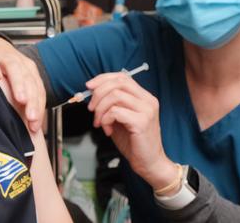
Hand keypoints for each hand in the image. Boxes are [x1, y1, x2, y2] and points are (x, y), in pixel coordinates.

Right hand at [0, 34, 45, 132]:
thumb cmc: (5, 69)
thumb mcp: (18, 83)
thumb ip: (24, 103)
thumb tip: (33, 130)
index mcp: (29, 71)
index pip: (38, 89)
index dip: (38, 108)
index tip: (35, 125)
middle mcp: (20, 63)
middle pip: (29, 80)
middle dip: (31, 100)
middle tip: (31, 117)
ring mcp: (4, 57)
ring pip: (14, 68)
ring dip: (18, 84)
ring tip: (20, 99)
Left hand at [86, 72, 177, 191]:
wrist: (149, 163)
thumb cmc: (134, 142)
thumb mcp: (120, 118)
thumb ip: (111, 104)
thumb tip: (93, 93)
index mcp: (144, 97)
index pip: (123, 77)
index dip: (103, 79)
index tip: (89, 86)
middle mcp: (148, 100)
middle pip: (118, 82)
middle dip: (98, 93)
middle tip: (91, 108)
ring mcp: (146, 110)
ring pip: (115, 95)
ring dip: (100, 109)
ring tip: (99, 123)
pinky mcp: (141, 122)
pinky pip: (115, 112)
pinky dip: (105, 120)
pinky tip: (108, 130)